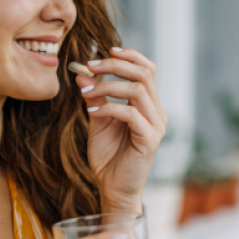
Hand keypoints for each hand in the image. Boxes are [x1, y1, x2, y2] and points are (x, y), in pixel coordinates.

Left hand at [75, 48, 166, 212]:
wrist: (112, 189)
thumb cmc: (108, 156)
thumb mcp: (97, 121)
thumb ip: (94, 98)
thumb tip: (82, 73)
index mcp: (148, 105)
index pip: (147, 70)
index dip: (129, 55)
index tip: (106, 49)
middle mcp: (156, 113)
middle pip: (145, 74)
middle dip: (116, 65)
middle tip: (91, 65)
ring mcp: (156, 126)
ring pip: (138, 91)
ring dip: (108, 86)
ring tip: (87, 93)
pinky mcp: (150, 140)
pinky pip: (131, 115)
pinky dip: (109, 109)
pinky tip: (92, 113)